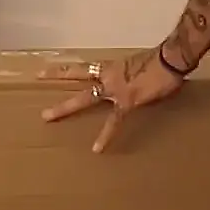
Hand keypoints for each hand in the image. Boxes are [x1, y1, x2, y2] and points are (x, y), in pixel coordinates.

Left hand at [39, 46, 186, 152]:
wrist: (170, 60)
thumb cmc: (161, 61)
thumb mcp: (140, 67)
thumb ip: (130, 78)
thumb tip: (132, 87)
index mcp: (112, 67)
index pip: (85, 68)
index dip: (65, 70)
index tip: (46, 72)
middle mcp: (108, 77)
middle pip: (78, 78)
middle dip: (57, 81)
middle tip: (40, 82)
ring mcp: (114, 90)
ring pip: (85, 97)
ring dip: (65, 106)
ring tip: (47, 116)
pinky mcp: (126, 102)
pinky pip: (114, 121)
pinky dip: (106, 135)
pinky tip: (97, 149)